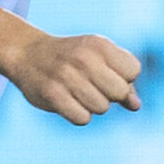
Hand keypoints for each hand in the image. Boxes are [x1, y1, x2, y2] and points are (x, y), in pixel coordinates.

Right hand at [6, 31, 142, 125]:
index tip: (109, 74)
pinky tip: (69, 102)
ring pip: (102, 108)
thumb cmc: (72, 58)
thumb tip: (136, 106)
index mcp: (99, 44)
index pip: (133, 71)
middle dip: (111, 95)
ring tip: (78, 92)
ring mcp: (67, 75)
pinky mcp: (52, 94)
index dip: (125, 78)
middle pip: (119, 92)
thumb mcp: (99, 58)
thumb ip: (122, 79)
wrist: (27, 54)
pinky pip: (82, 119)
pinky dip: (79, 116)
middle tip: (95, 87)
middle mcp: (84, 57)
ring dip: (93, 106)